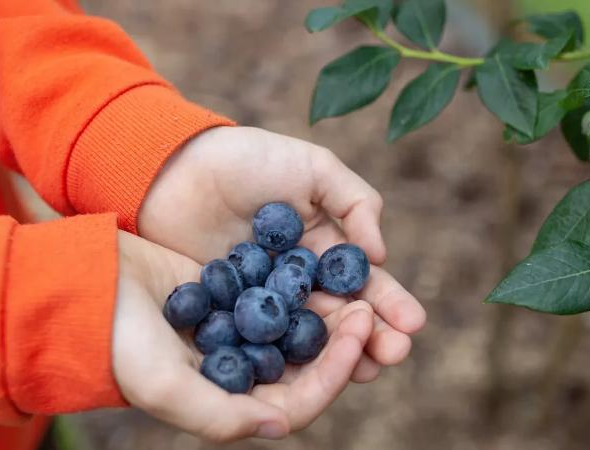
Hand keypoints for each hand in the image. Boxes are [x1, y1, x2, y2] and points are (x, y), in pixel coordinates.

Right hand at [112, 231, 374, 441]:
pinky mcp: (230, 296)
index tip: (357, 334)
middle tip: (368, 305)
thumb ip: (219, 415)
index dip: (334, 374)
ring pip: (297, 329)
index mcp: (228, 400)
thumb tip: (281, 424)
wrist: (84, 287)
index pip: (298, 401)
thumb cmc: (117, 341)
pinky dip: (299, 284)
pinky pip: (275, 294)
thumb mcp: (163, 385)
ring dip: (327, 312)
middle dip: (342, 342)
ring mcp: (236, 332)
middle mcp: (238, 371)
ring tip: (357, 285)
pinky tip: (321, 263)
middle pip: (306, 365)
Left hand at [138, 127, 425, 379]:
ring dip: (338, 357)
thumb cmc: (248, 160)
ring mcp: (265, 304)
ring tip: (365, 371)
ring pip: (308, 337)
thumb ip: (354, 202)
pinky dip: (284, 359)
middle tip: (395, 354)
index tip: (413, 323)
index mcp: (325, 249)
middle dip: (373, 337)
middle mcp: (300, 283)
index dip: (390, 303)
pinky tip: (302, 374)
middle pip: (342, 317)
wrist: (175, 167)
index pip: (365, 283)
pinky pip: (261, 341)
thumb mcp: (313, 167)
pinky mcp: (229, 317)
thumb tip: (379, 256)